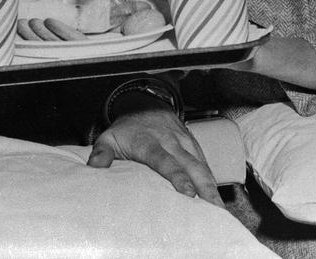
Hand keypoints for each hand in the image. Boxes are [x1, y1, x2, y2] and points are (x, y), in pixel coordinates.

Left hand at [86, 107, 222, 204]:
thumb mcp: (109, 137)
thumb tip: (95, 168)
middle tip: (214, 209)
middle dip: (204, 187)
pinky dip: (213, 181)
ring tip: (220, 211)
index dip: (177, 177)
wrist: (146, 103)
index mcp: (149, 142)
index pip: (165, 161)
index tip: (187, 193)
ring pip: (202, 166)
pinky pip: (206, 164)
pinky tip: (217, 200)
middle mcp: (171, 142)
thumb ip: (102, 152)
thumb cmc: (128, 128)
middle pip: (191, 166)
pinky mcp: (194, 145)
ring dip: (212, 188)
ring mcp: (185, 143)